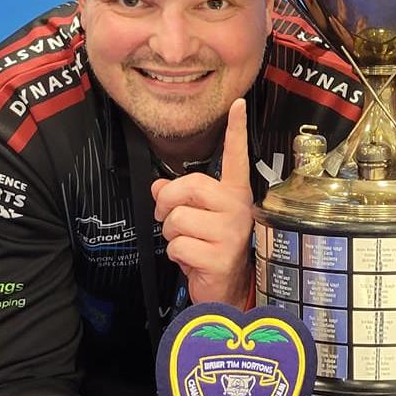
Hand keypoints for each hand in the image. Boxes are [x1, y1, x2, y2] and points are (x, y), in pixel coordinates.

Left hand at [151, 98, 255, 308]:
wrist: (226, 291)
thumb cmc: (210, 248)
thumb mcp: (194, 219)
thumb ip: (176, 198)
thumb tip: (157, 186)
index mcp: (234, 194)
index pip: (237, 157)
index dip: (236, 131)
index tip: (238, 104)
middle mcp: (238, 208)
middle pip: (187, 187)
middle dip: (167, 205)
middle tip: (170, 220)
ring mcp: (232, 232)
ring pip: (177, 219)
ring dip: (172, 236)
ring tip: (189, 245)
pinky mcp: (221, 256)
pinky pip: (178, 246)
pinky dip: (176, 256)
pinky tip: (192, 262)